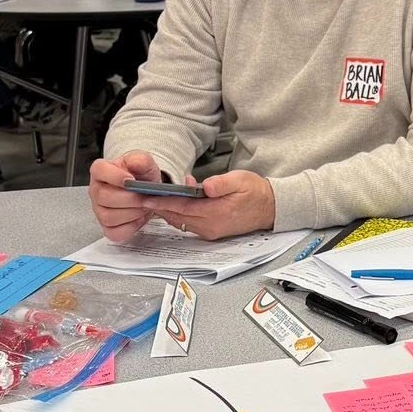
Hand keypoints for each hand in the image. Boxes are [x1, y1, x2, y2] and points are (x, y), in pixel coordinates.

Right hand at [88, 151, 164, 241]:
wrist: (147, 190)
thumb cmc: (141, 175)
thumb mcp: (145, 162)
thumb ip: (140, 159)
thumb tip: (135, 163)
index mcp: (101, 171)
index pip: (99, 171)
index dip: (115, 176)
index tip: (131, 180)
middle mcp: (96, 190)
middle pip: (105, 198)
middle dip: (130, 199)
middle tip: (146, 196)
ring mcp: (99, 210)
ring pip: (109, 217)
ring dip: (133, 213)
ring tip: (145, 206)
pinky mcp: (107, 226)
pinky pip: (115, 232)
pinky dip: (131, 227)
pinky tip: (139, 217)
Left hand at [139, 170, 274, 240]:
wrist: (270, 208)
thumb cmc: (255, 192)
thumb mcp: (241, 180)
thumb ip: (221, 183)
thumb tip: (205, 186)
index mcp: (217, 212)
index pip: (183, 207)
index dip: (163, 202)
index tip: (147, 197)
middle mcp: (211, 226)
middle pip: (177, 217)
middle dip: (159, 207)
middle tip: (142, 197)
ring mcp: (210, 231)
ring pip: (181, 221)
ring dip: (168, 211)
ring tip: (154, 199)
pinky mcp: (211, 232)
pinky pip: (188, 224)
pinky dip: (178, 214)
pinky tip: (174, 204)